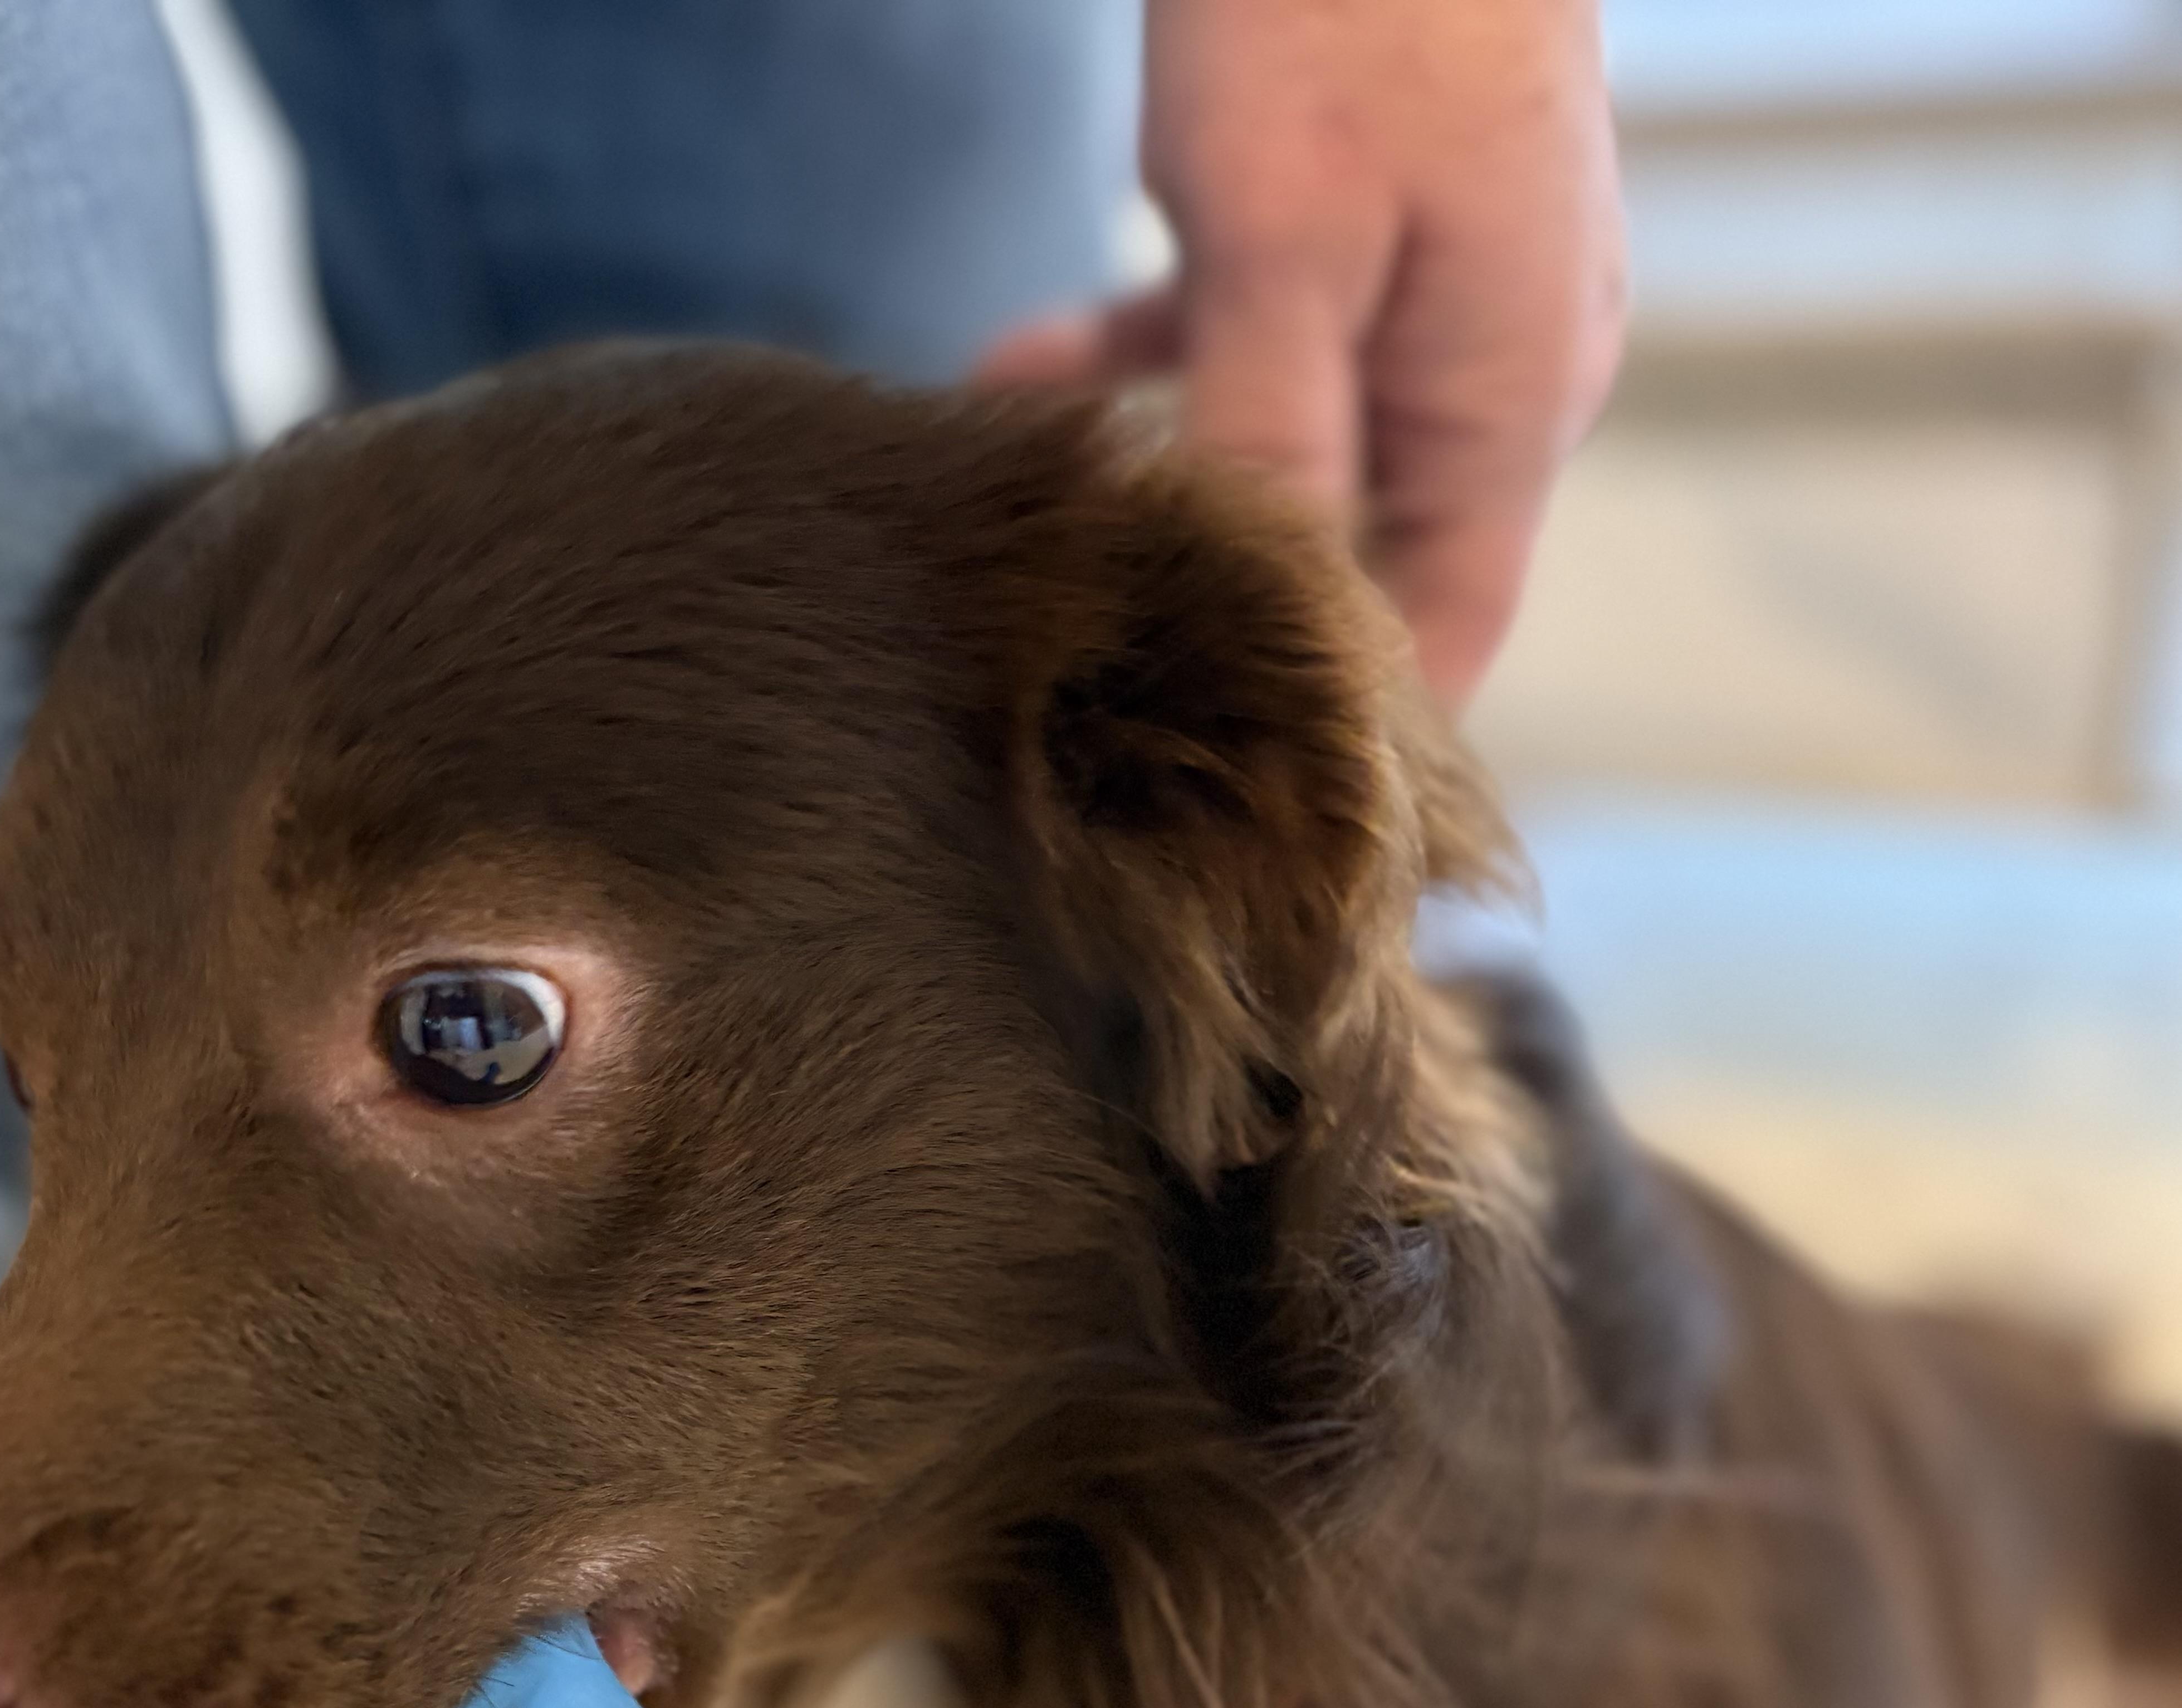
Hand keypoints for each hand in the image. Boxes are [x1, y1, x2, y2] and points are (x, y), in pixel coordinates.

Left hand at [980, 0, 1626, 706]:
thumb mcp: (1288, 243)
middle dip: (1233, 618)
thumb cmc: (1358, 7)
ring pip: (1286, 446)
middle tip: (1085, 693)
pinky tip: (1016, 384)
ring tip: (1026, 532)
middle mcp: (1487, 363)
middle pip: (1365, 551)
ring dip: (1157, 485)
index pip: (1453, 627)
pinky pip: (1247, 342)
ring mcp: (1426, 291)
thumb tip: (1247, 608)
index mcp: (1509, 394)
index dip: (1357, 733)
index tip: (1237, 809)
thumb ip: (1269, 430)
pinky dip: (1143, 370)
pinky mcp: (1352, 224)